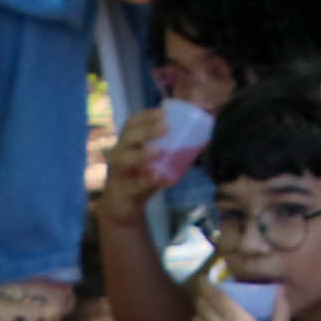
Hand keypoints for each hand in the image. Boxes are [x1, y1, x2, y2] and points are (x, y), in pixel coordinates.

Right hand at [97, 107, 167, 226]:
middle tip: (165, 128)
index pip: (131, 124)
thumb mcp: (154, 162)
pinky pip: (131, 185)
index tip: (162, 112)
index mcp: (127, 143)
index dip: (145, 116)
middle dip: (145, 131)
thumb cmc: (141, 177)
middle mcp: (118, 155)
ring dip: (141, 154)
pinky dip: (145, 181)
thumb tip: (203, 135)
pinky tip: (158, 177)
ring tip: (158, 151)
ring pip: (123, 160)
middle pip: (127, 138)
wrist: (123, 207)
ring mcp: (117, 173)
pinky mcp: (120, 192)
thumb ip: (171, 150)